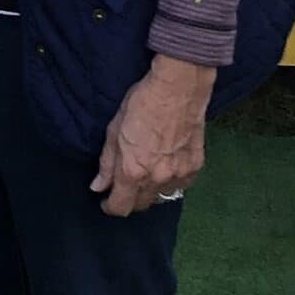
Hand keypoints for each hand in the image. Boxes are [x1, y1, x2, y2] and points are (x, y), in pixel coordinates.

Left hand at [92, 54, 215, 216]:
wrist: (179, 88)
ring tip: (146, 175)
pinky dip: (171, 182)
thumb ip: (106, 163)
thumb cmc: (142, 103)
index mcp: (133, 171)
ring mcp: (179, 174)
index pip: (120, 207)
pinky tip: (165, 168)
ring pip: (162, 197)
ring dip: (151, 192)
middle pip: (141, 205)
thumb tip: (99, 186)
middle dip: (129, 199)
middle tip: (124, 184)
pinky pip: (181, 186)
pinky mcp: (196, 166)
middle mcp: (157, 178)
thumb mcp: (113, 130)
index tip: (106, 199)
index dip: (110, 206)